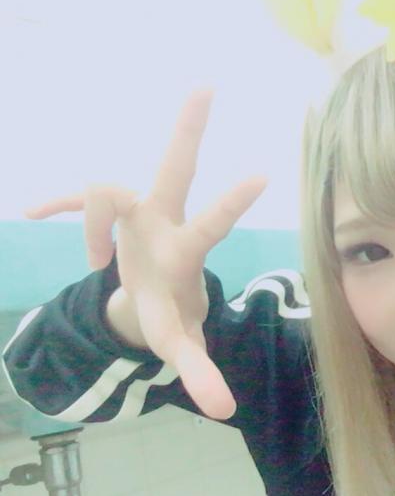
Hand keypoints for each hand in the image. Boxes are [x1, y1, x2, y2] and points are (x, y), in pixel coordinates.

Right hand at [25, 90, 266, 419]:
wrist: (150, 297)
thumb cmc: (173, 311)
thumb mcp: (182, 342)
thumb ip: (200, 371)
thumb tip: (226, 412)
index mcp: (187, 249)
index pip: (212, 222)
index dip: (231, 202)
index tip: (264, 170)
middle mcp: (165, 218)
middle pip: (176, 167)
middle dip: (188, 128)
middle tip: (206, 83)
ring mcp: (135, 211)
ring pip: (103, 189)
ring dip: (88, 224)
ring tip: (96, 262)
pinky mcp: (105, 212)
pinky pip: (74, 195)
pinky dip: (56, 202)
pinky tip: (29, 212)